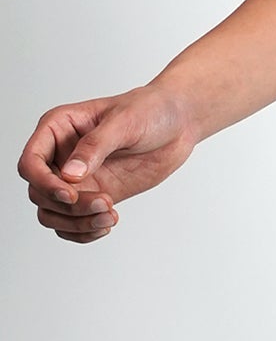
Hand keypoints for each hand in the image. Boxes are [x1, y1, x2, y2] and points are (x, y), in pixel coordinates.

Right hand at [17, 87, 196, 243]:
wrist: (179, 122)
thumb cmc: (151, 109)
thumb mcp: (124, 120)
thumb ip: (95, 145)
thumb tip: (70, 174)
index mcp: (58, 128)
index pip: (31, 163)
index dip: (43, 183)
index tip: (69, 194)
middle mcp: (60, 156)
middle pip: (40, 194)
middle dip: (68, 206)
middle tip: (105, 202)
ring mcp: (75, 178)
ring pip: (53, 213)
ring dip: (76, 223)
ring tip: (110, 215)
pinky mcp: (93, 194)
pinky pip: (72, 223)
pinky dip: (83, 231)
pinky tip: (106, 224)